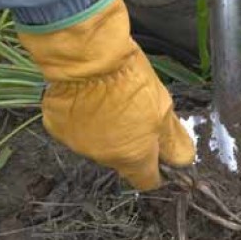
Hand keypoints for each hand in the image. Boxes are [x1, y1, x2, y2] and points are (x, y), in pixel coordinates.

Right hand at [17, 0, 195, 190]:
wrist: (87, 58)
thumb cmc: (129, 80)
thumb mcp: (162, 107)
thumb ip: (173, 139)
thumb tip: (183, 160)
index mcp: (134, 157)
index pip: (146, 181)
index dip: (155, 169)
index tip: (157, 154)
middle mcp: (104, 158)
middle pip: (121, 160)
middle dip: (129, 144)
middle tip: (134, 113)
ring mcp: (78, 144)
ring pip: (97, 144)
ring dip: (104, 131)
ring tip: (108, 101)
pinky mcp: (57, 127)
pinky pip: (73, 128)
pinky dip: (81, 118)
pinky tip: (86, 98)